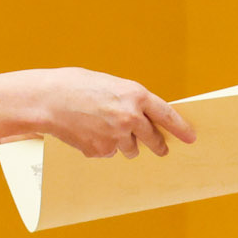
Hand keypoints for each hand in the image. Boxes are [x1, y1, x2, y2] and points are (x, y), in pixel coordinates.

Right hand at [0, 68, 196, 157]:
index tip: (191, 138)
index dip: (181, 128)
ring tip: (104, 128)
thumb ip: (130, 100)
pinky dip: (101, 146)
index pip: (167, 115)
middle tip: (160, 148)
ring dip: (124, 143)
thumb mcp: (109, 84)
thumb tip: (145, 116)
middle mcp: (130, 118)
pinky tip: (87, 133)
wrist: (46, 100)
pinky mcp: (100, 151)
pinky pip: (108, 153)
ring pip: (130, 149)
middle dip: (157, 144)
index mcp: (135, 96)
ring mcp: (115, 138)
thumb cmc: (76, 86)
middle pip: (153, 139)